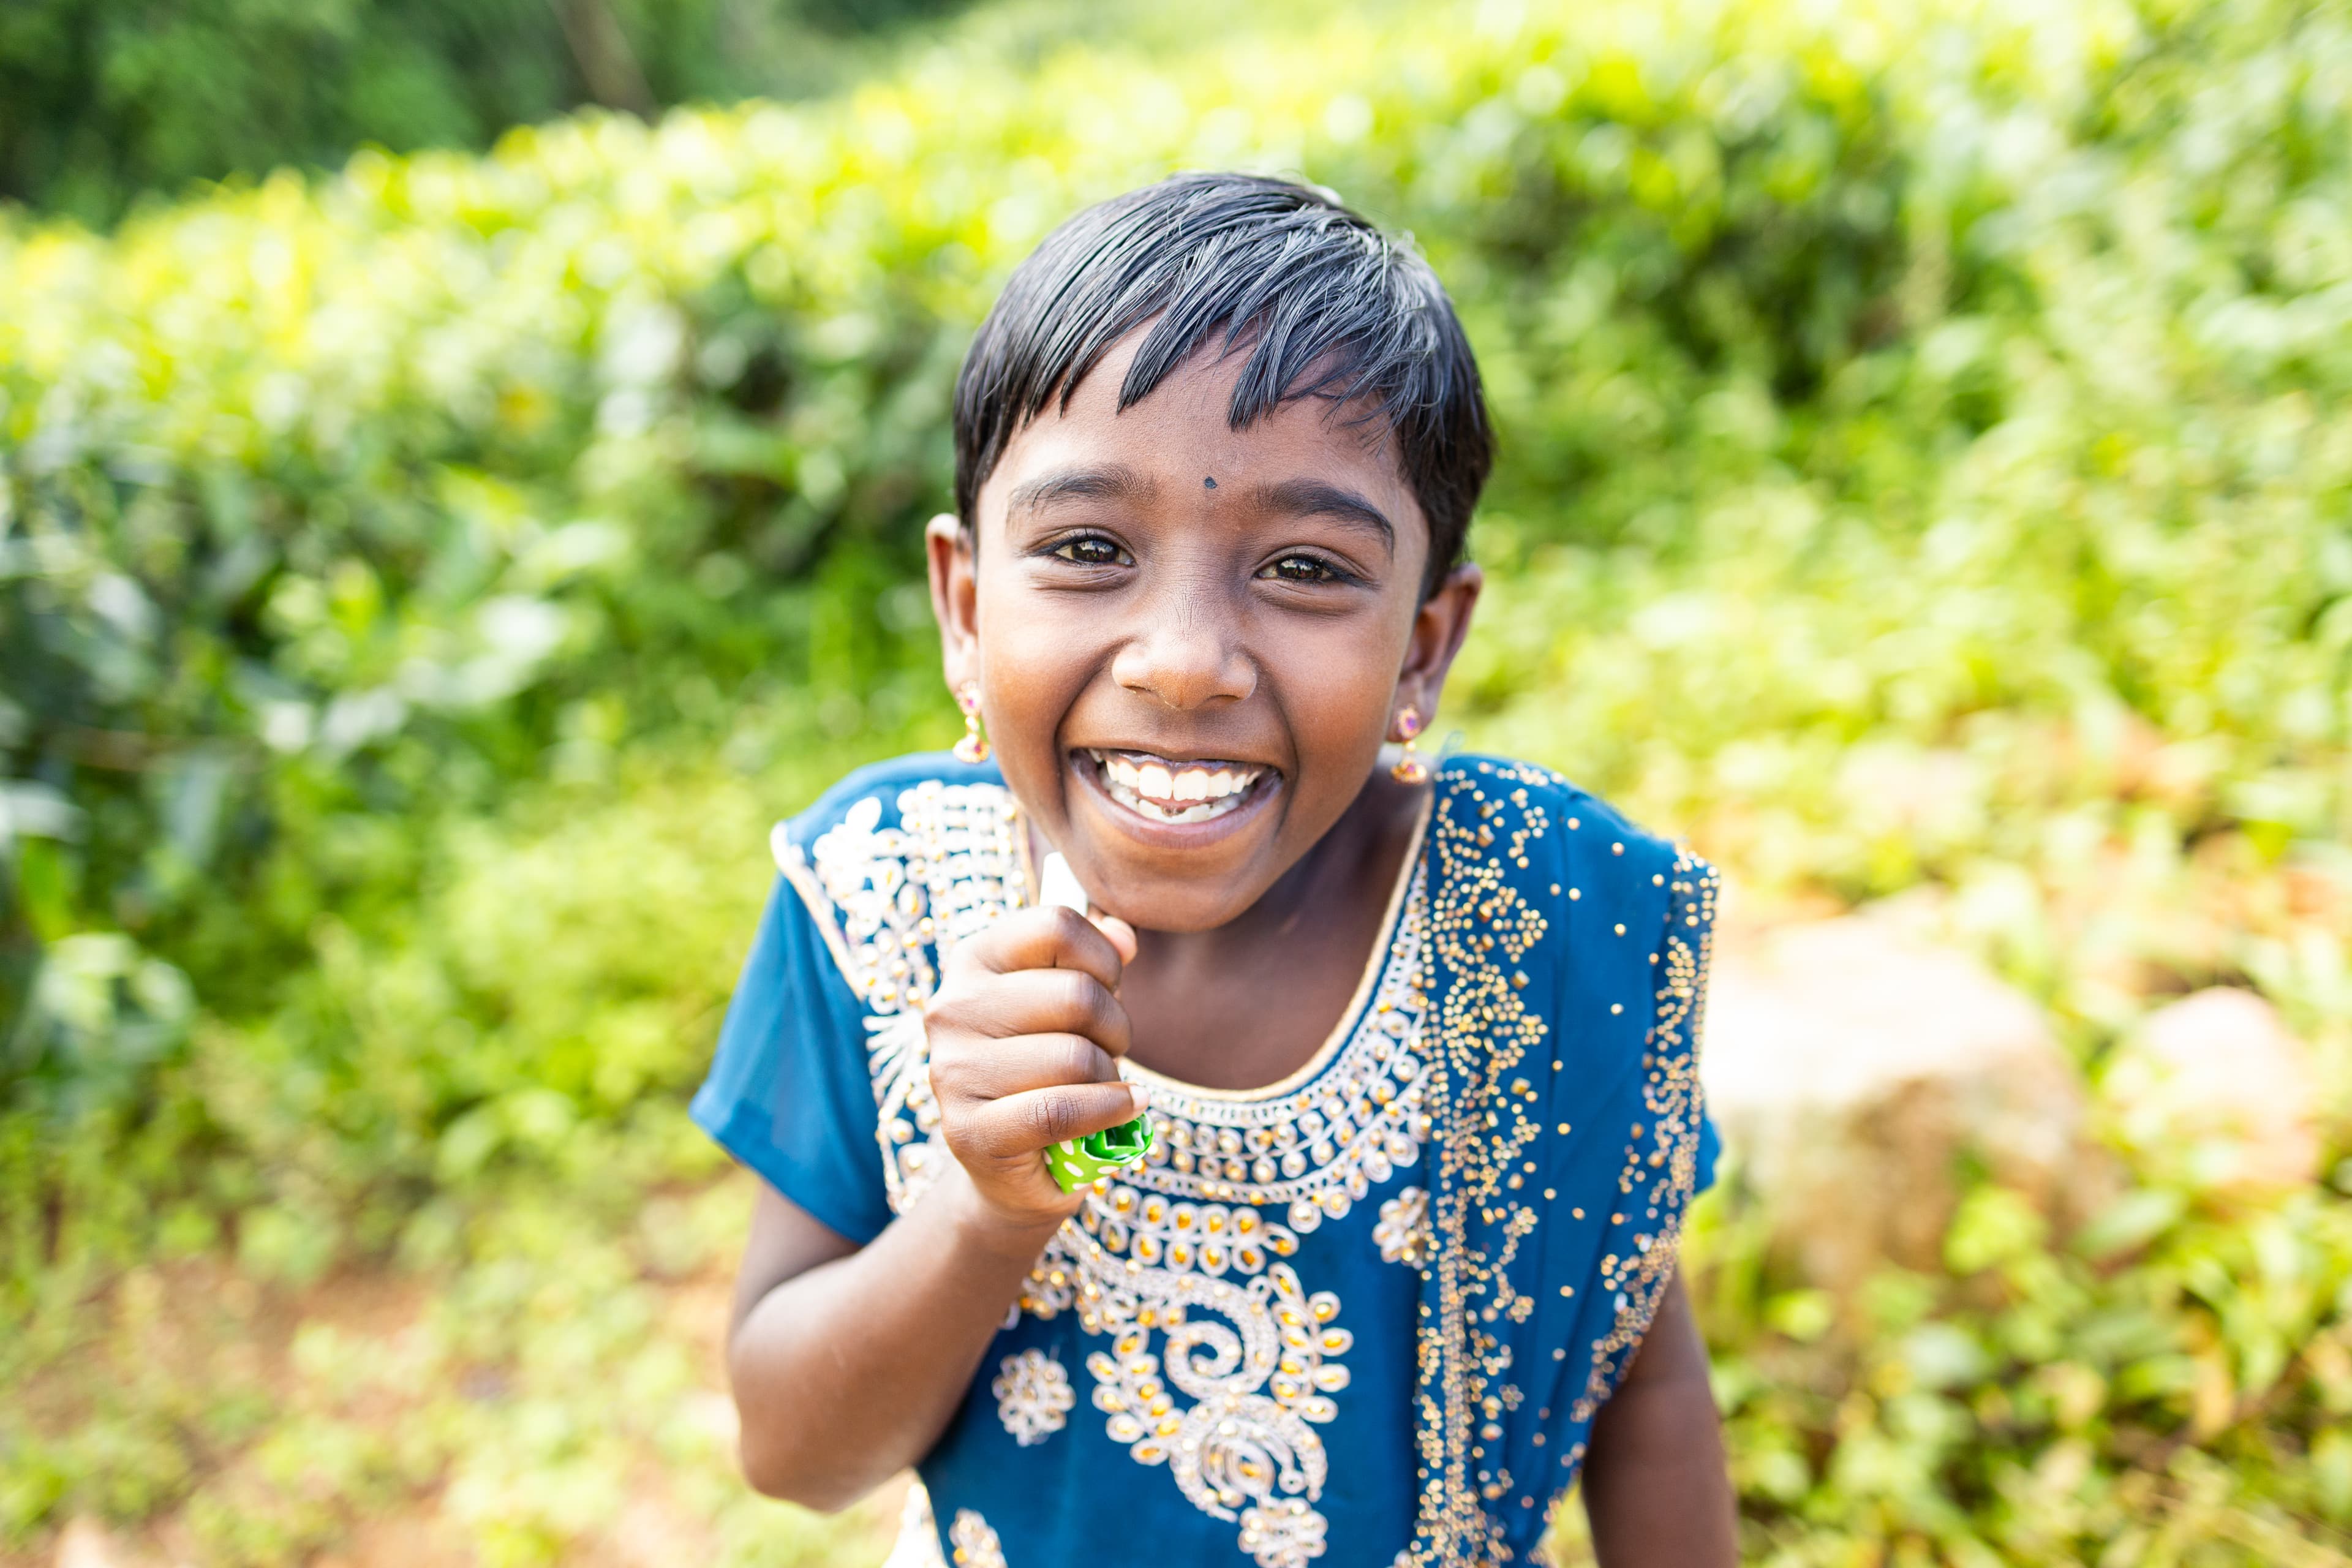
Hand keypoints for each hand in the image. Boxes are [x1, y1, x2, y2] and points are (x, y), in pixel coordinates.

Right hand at [925, 904, 1143, 1232]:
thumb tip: (1124, 936)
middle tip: (1110, 1049)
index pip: (1057, 926)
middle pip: (1077, 995)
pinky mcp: (969, 1132)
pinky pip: (1060, 1111)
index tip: (1108, 989)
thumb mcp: (1071, 1004)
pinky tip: (1126, 1108)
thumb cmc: (1047, 1067)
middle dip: (1116, 1027)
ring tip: (1103, 1085)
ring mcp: (953, 1072)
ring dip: (1110, 1076)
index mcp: (973, 960)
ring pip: (1075, 1058)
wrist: (1012, 1162)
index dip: (1104, 958)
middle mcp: (951, 1009)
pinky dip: (1109, 1110)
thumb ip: (1098, 960)